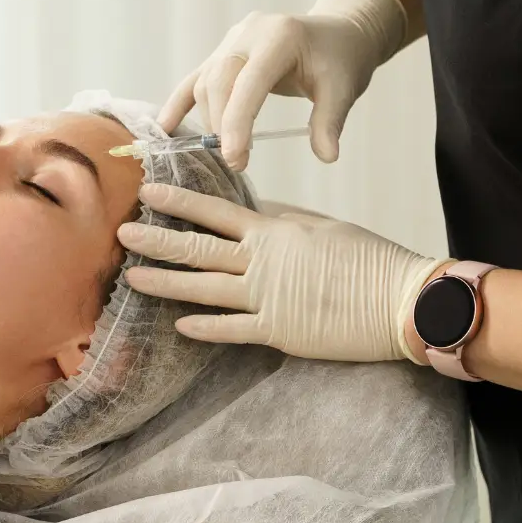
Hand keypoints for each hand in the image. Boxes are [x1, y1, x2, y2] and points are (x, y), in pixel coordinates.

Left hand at [118, 183, 438, 363]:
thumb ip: (283, 219)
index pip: (216, 211)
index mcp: (275, 231)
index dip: (179, 200)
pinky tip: (179, 326)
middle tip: (122, 232)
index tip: (148, 191)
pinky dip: (205, 328)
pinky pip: (233, 330)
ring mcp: (268, 298)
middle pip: (199, 248)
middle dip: (158, 239)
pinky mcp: (279, 331)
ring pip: (205, 289)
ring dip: (166, 282)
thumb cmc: (368, 259)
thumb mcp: (323, 226)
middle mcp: (263, 262)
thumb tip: (253, 209)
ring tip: (132, 277)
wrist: (399, 300)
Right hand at [160, 0, 407, 168]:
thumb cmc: (341, 60)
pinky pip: (196, 77)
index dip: (238, 121)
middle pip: (220, 79)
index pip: (250, 81)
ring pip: (207, 81)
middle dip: (222, 124)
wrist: (338, 33)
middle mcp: (250, 32)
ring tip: (225, 152)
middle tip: (236, 164)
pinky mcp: (224, 51)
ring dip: (211, 119)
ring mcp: (233, 39)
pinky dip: (180, 102)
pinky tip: (164, 127)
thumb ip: (330, 121)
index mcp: (280, 36)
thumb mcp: (344, 89)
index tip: (235, 159)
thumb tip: (326, 156)